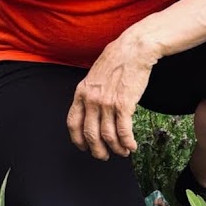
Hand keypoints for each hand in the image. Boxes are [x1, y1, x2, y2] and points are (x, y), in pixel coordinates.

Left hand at [67, 35, 156, 159]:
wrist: (133, 49)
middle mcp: (92, 100)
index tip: (84, 147)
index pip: (73, 123)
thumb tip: (93, 110)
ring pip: (108, 136)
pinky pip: (123, 131)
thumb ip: (91, 93)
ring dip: (116, 149)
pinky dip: (127, 142)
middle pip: (90, 135)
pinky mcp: (124, 105)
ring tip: (122, 152)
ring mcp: (107, 103)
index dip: (78, 139)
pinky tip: (132, 146)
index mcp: (81, 93)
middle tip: (104, 156)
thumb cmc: (117, 59)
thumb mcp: (95, 75)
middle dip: (97, 150)